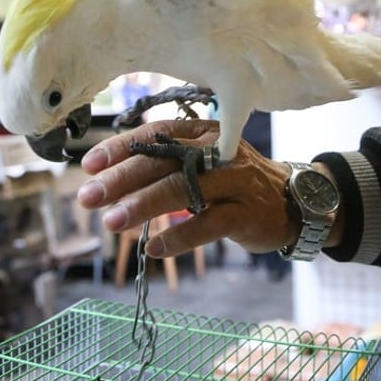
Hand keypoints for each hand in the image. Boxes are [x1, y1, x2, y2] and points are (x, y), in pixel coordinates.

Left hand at [77, 119, 295, 257]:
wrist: (291, 202)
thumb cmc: (235, 181)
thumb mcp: (204, 162)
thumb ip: (166, 164)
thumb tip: (107, 179)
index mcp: (204, 133)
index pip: (158, 134)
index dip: (123, 147)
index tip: (89, 165)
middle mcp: (220, 150)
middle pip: (166, 160)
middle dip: (123, 179)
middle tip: (89, 196)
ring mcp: (236, 181)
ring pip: (185, 188)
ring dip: (145, 205)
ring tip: (112, 221)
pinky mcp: (247, 213)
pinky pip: (209, 224)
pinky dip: (180, 236)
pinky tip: (154, 248)